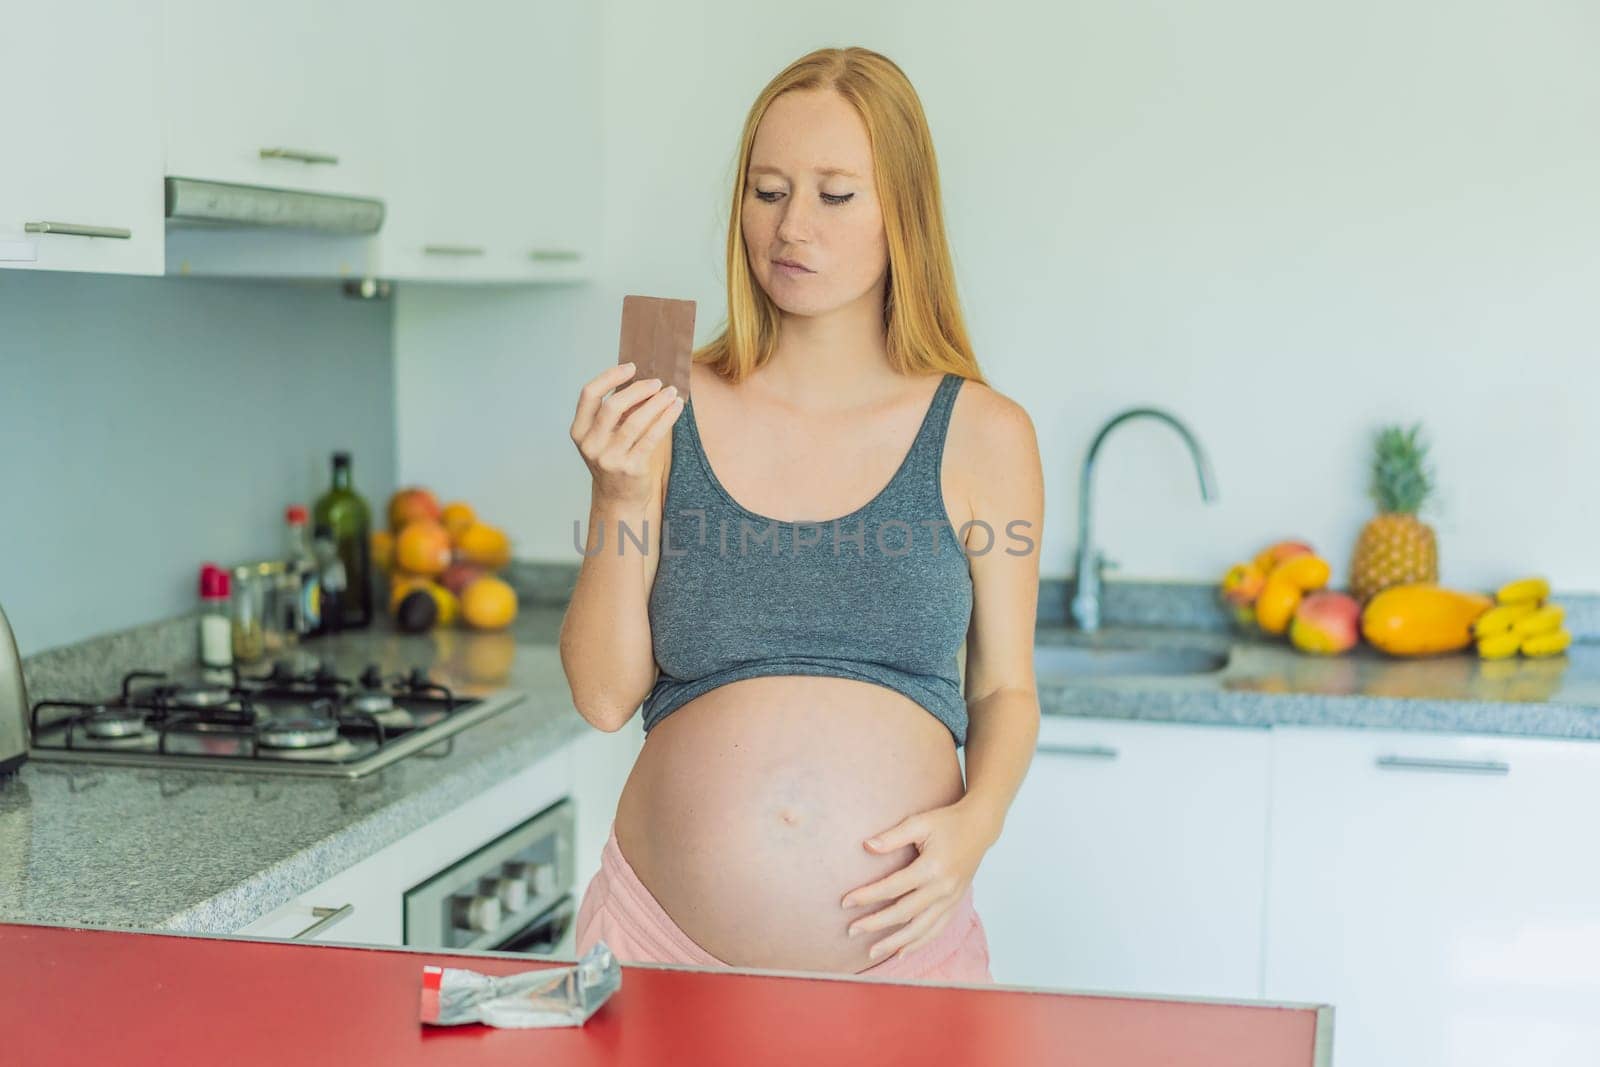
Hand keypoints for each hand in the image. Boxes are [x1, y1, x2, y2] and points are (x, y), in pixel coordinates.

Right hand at [569, 362, 682, 507]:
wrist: (619, 499)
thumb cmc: (615, 460)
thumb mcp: (605, 436)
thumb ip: (616, 411)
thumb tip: (642, 379)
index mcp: (579, 431)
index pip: (589, 394)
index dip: (610, 377)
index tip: (631, 367)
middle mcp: (590, 445)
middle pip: (612, 406)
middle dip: (638, 389)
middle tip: (657, 383)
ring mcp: (609, 458)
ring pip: (635, 421)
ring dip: (657, 402)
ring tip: (671, 393)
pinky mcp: (631, 468)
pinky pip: (652, 437)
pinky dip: (666, 418)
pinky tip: (676, 408)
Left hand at [839, 798, 996, 963]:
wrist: (979, 828)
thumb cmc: (947, 823)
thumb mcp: (920, 823)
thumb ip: (893, 836)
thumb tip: (867, 845)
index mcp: (932, 868)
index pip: (893, 887)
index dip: (868, 896)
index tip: (846, 902)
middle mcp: (942, 888)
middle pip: (904, 913)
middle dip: (876, 924)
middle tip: (851, 930)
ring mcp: (950, 900)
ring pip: (920, 928)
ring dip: (895, 942)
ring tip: (872, 951)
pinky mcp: (955, 904)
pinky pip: (936, 930)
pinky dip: (919, 943)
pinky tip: (901, 952)